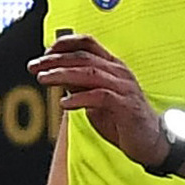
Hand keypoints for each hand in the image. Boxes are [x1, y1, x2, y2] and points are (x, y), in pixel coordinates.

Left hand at [28, 34, 169, 167]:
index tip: (45, 52)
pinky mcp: (126, 106)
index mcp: (112, 66)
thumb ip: (79, 85)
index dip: (65, 44)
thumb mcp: (95, 98)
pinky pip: (100, 96)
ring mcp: (124, 87)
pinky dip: (80, 98)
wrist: (150, 141)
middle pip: (83, 57)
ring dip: (63, 74)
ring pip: (89, 73)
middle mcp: (119, 72)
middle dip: (55, 60)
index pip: (88, 43)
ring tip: (43, 79)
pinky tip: (64, 103)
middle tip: (34, 66)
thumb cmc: (122, 119)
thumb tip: (56, 74)